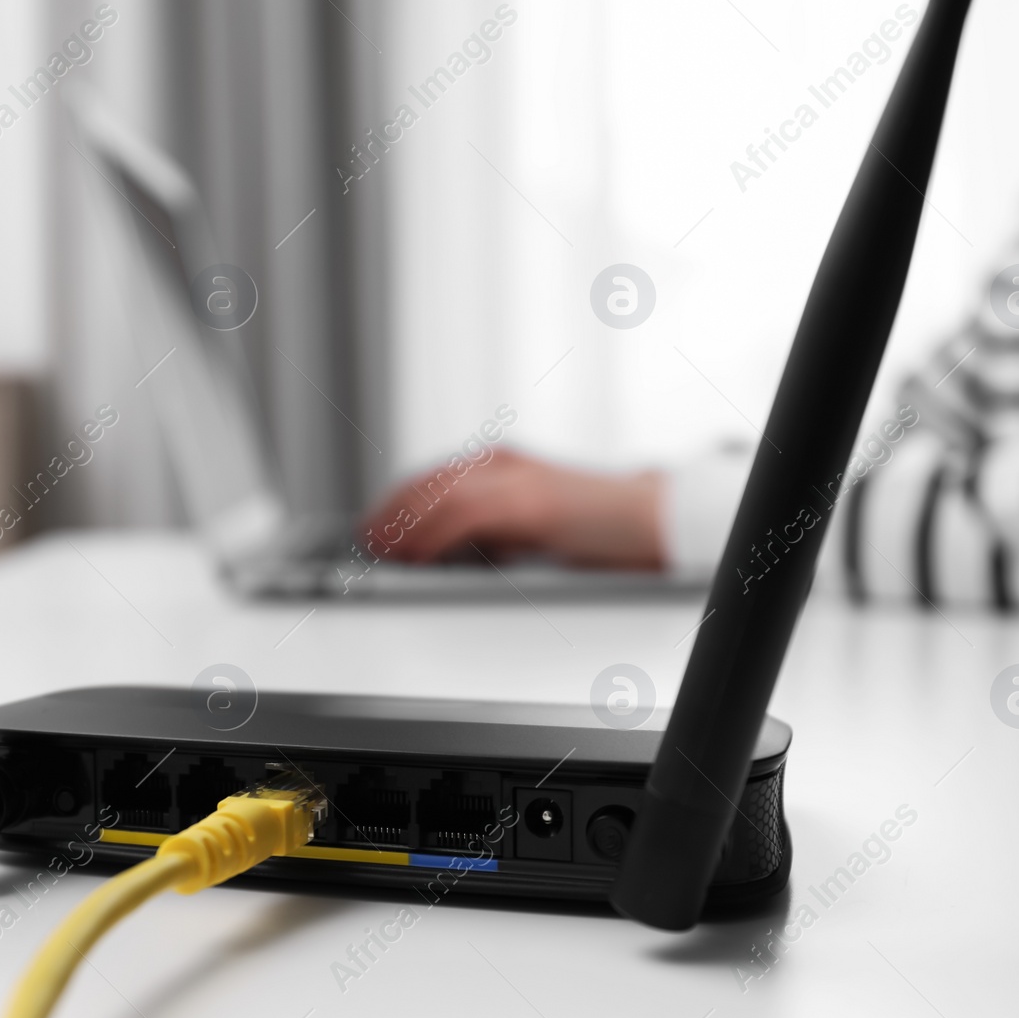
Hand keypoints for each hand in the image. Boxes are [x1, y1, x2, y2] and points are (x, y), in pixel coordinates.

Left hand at [356, 447, 665, 569]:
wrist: (652, 516)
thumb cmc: (600, 525)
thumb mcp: (534, 522)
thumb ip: (496, 529)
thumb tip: (452, 552)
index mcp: (505, 462)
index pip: (434, 477)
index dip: (398, 501)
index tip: (374, 523)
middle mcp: (505, 464)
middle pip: (428, 482)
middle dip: (391, 512)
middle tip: (366, 539)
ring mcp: (517, 480)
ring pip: (439, 495)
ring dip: (404, 525)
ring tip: (383, 551)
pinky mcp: (530, 503)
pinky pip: (465, 516)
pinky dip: (433, 537)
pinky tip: (419, 555)